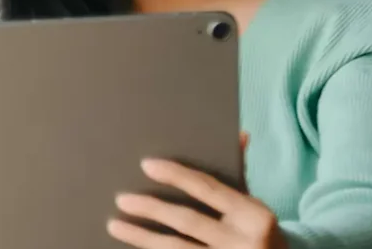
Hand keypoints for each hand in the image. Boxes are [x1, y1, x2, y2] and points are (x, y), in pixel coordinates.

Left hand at [108, 158, 286, 248]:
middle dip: (151, 208)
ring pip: (177, 248)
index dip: (177, 175)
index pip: (209, 189)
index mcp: (255, 216)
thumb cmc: (256, 231)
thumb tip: (239, 134)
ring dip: (142, 236)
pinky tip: (132, 246)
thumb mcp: (254, 206)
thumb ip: (239, 175)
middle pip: (187, 221)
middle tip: (122, 199)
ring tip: (115, 225)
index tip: (147, 164)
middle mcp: (244, 242)